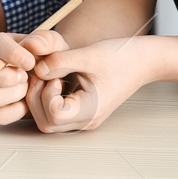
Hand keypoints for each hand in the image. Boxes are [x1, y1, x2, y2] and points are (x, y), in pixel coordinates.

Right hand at [0, 29, 68, 125]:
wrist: (56, 83)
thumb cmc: (51, 61)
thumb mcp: (56, 46)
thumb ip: (47, 40)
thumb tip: (32, 44)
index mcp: (1, 45)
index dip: (11, 53)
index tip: (30, 62)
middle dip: (7, 78)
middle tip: (26, 78)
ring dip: (16, 94)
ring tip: (29, 88)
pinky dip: (17, 111)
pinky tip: (26, 102)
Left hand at [25, 36, 148, 132]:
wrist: (141, 61)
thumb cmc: (120, 57)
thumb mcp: (89, 54)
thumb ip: (60, 62)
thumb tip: (36, 70)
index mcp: (91, 109)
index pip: (54, 116)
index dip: (46, 95)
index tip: (55, 76)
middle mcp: (87, 120)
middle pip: (47, 123)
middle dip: (37, 98)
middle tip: (43, 74)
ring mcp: (84, 118)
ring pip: (48, 121)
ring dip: (40, 98)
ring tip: (48, 75)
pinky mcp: (81, 112)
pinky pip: (56, 114)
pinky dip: (47, 98)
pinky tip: (53, 79)